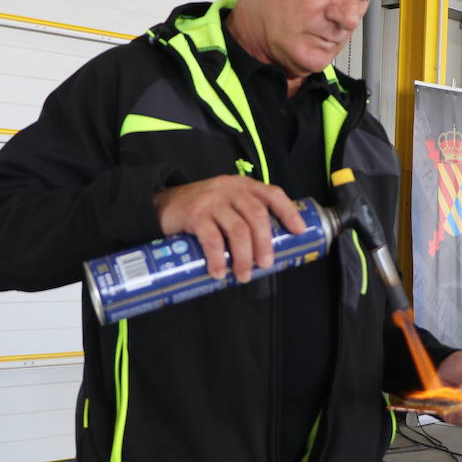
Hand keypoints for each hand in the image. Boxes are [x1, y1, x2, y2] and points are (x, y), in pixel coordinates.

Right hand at [153, 176, 305, 282]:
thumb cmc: (201, 208)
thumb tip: (267, 251)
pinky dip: (218, 259)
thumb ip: (244, 216)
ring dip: (244, 257)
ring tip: (243, 275)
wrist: (162, 204)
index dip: (288, 212)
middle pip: (257, 216)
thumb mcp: (226, 203)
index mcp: (243, 186)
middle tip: (265, 265)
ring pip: (238, 230)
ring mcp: (212, 201)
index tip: (299, 231)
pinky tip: (218, 272)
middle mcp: (229, 189)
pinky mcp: (194, 215)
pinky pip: (212, 239)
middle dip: (265, 243)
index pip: (272, 194)